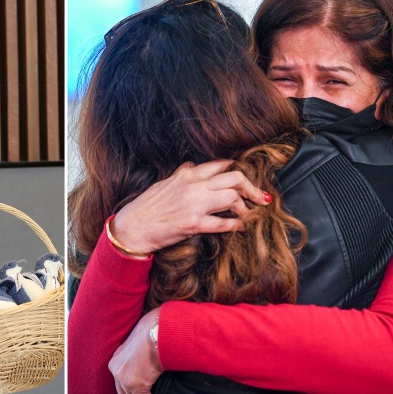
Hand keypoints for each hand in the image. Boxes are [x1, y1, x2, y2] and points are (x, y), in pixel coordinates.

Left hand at [110, 307, 162, 393]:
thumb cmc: (150, 332)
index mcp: (116, 359)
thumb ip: (136, 356)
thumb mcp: (138, 343)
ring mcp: (124, 378)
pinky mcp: (136, 385)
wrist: (155, 332)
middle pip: (121, 392)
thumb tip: (144, 364)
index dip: (128, 388)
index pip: (119, 380)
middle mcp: (116, 369)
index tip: (134, 393)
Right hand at [111, 160, 270, 254]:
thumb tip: (192, 167)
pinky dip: (236, 225)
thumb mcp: (164, 184)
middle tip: (260, 198)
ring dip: (244, 208)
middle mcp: (192, 186)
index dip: (238, 172)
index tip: (246, 181)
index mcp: (186, 175)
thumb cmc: (146, 207)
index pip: (221, 166)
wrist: (132, 227)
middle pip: (234, 178)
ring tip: (246, 214)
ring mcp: (194, 205)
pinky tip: (240, 228)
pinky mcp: (193, 224)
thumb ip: (181, 175)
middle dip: (251, 188)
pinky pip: (223, 223)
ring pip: (232, 198)